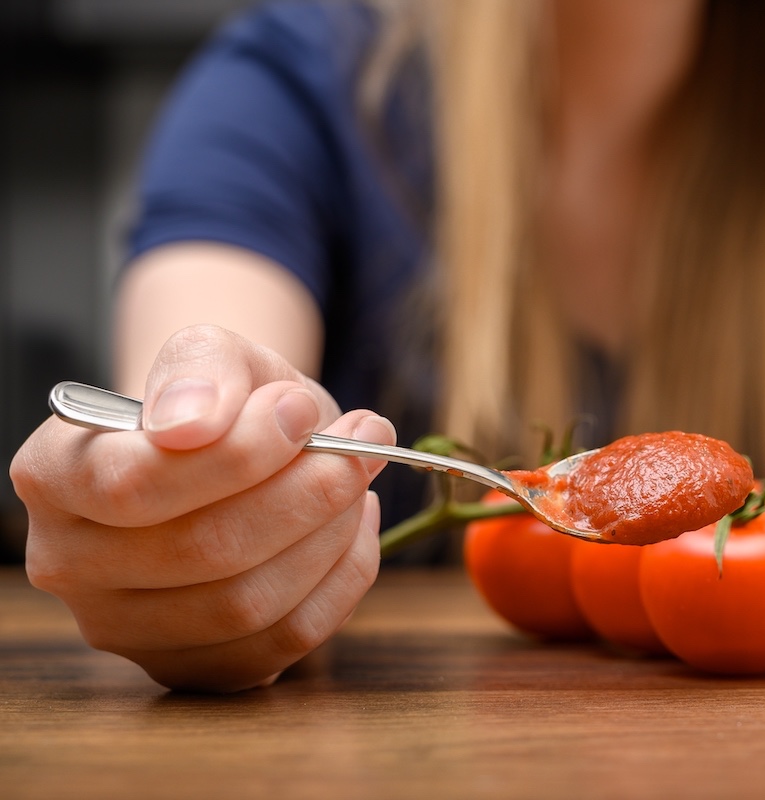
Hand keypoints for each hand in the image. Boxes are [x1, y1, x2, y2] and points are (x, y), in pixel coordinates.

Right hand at [10, 324, 390, 691]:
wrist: (246, 447)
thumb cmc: (225, 402)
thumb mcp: (215, 355)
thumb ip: (203, 371)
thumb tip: (192, 422)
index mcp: (53, 476)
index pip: (132, 486)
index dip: (235, 452)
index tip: (299, 410)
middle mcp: (72, 565)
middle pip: (202, 550)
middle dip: (305, 491)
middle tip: (358, 443)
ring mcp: (130, 630)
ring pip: (249, 603)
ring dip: (330, 532)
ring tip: (356, 476)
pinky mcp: (196, 668)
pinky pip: (288, 639)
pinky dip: (343, 575)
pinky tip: (353, 522)